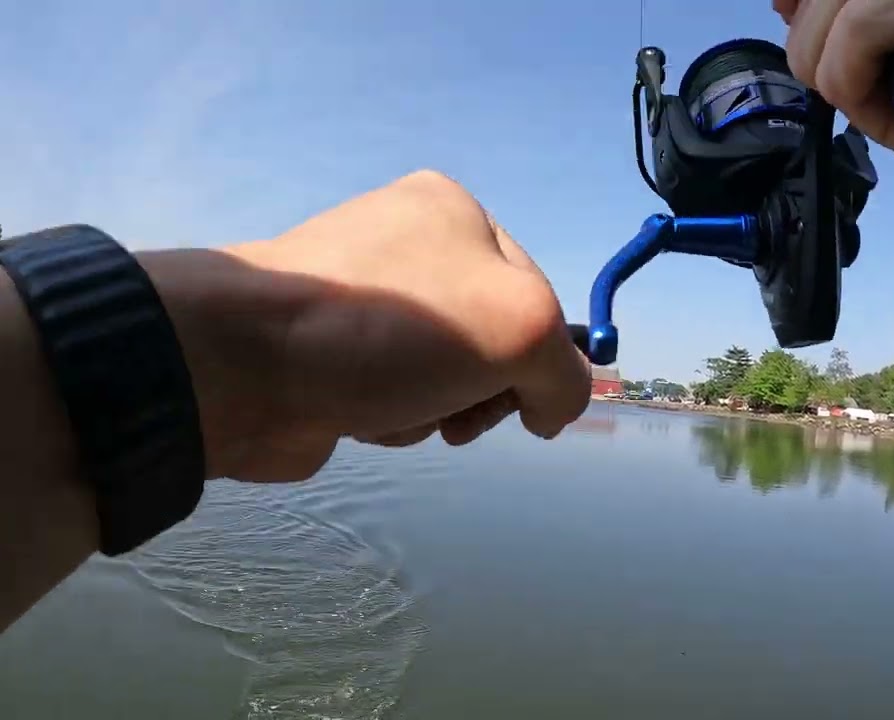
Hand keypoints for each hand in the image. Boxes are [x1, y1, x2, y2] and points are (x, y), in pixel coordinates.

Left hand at [184, 171, 591, 481]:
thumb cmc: (391, 327)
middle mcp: (408, 241)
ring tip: (399, 410)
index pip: (538, 295)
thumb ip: (567, 369)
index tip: (527, 404)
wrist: (242, 365)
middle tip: (459, 409)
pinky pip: (395, 393)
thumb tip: (550, 410)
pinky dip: (392, 417)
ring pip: (446, 374)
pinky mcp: (327, 350)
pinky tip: (361, 417)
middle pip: (492, 339)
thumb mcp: (519, 329)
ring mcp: (362, 296)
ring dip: (437, 408)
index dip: (541, 356)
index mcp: (454, 210)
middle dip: (483, 388)